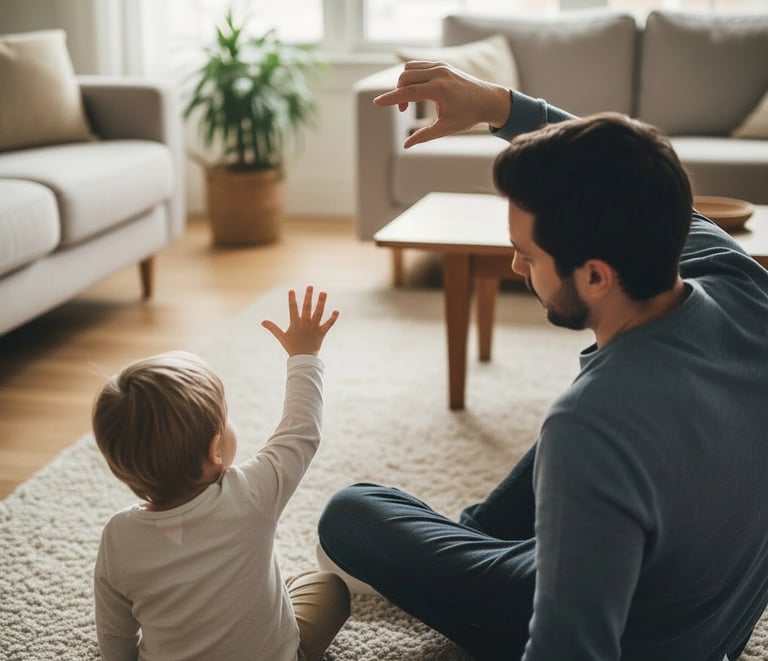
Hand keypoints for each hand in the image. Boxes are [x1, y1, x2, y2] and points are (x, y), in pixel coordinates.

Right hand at [261, 286, 338, 355]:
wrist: (303, 359)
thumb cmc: (292, 347)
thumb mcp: (281, 337)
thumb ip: (273, 328)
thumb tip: (262, 322)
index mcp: (295, 324)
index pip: (292, 309)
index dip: (292, 300)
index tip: (291, 290)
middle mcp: (305, 324)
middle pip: (307, 308)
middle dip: (308, 297)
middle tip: (310, 287)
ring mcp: (314, 328)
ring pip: (318, 313)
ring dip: (321, 303)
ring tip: (323, 293)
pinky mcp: (321, 333)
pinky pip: (328, 324)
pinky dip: (333, 318)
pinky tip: (336, 311)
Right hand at [373, 61, 511, 147]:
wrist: (488, 100)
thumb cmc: (468, 116)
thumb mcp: (445, 129)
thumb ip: (423, 136)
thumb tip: (405, 146)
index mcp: (439, 90)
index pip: (407, 92)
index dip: (390, 99)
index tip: (376, 103)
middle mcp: (439, 73)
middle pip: (404, 78)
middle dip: (398, 94)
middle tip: (403, 110)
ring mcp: (440, 66)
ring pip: (409, 69)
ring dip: (404, 84)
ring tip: (410, 101)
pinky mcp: (442, 64)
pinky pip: (418, 67)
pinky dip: (412, 77)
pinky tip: (418, 91)